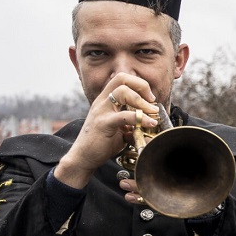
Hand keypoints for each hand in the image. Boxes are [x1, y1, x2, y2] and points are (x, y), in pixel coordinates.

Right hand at [56, 76, 160, 190]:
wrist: (84, 157)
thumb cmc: (102, 142)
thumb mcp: (120, 128)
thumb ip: (132, 121)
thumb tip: (151, 121)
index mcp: (106, 100)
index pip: (122, 79)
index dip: (139, 84)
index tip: (150, 97)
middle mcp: (102, 101)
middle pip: (122, 79)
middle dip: (141, 86)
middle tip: (152, 101)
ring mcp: (101, 111)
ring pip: (122, 92)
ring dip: (142, 101)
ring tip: (152, 113)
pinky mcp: (103, 123)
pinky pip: (123, 115)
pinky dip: (140, 118)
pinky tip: (150, 123)